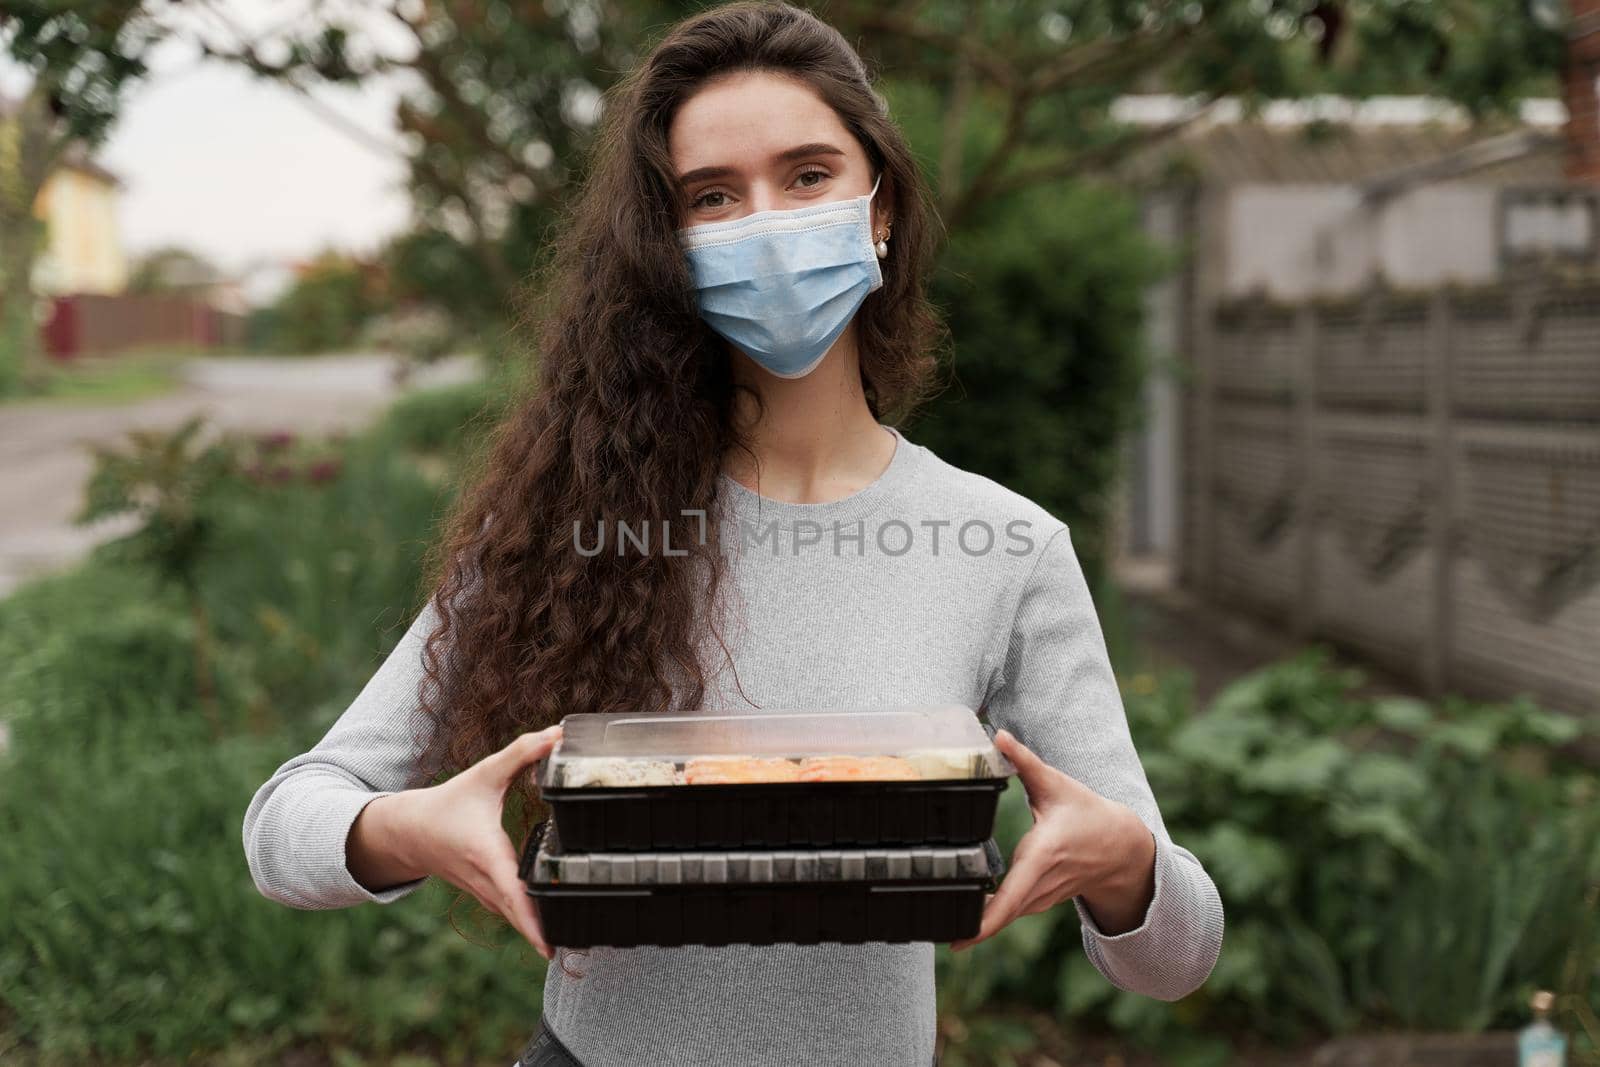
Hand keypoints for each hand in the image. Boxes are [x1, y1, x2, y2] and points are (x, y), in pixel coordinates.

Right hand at [363, 724, 563, 959]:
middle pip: (518, 914)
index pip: (511, 891)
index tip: (548, 944)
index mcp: (486, 853)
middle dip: (544, 933)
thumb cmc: (449, 802)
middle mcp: (484, 879)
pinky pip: (510, 913)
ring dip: (539, 929)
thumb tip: (558, 734)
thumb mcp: (486, 774)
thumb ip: (522, 753)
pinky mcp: (485, 895)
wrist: (409, 830)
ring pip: (514, 917)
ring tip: (573, 940)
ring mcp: (483, 892)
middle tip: (578, 946)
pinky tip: (552, 923)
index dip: (530, 918)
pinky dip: (528, 921)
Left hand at [950, 728, 1155, 950]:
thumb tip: (996, 734)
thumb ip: (1024, 760)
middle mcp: (1040, 883)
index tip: (959, 938)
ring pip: (1003, 917)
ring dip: (973, 924)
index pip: (1011, 896)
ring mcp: (1040, 897)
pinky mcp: (1037, 900)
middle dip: (968, 928)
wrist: (1120, 849)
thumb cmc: (1087, 813)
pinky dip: (986, 917)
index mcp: (1043, 855)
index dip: (985, 921)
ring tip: (937, 924)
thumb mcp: (1056, 784)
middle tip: (930, 932)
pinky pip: (1008, 913)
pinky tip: (961, 914)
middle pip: (1000, 914)